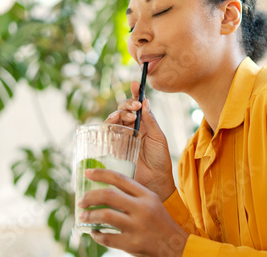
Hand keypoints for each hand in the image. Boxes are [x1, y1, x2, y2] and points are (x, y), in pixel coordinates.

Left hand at [78, 169, 188, 256]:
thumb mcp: (152, 202)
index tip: (86, 173)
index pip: (120, 178)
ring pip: (105, 215)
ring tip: (83, 216)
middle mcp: (142, 209)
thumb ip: (133, 194)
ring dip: (89, 215)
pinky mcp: (132, 244)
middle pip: (109, 195)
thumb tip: (105, 189)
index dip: (100, 174)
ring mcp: (137, 227)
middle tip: (81, 201)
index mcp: (146, 195)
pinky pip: (107, 238)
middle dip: (90, 197)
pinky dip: (97, 235)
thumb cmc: (160, 221)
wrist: (174, 246)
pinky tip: (95, 232)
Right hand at [105, 81, 174, 200]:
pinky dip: (107, 125)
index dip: (135, 94)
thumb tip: (145, 101)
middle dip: (127, 104)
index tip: (136, 84)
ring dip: (118, 113)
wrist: (156, 182)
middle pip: (122, 110)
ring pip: (113, 120)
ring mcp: (120, 138)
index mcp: (143, 125)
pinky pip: (106, 134)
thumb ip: (151, 120)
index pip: (136, 106)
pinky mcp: (112, 148)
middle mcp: (130, 129)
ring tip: (128, 116)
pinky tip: (114, 123)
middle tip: (136, 107)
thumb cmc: (160, 161)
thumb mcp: (159, 137)